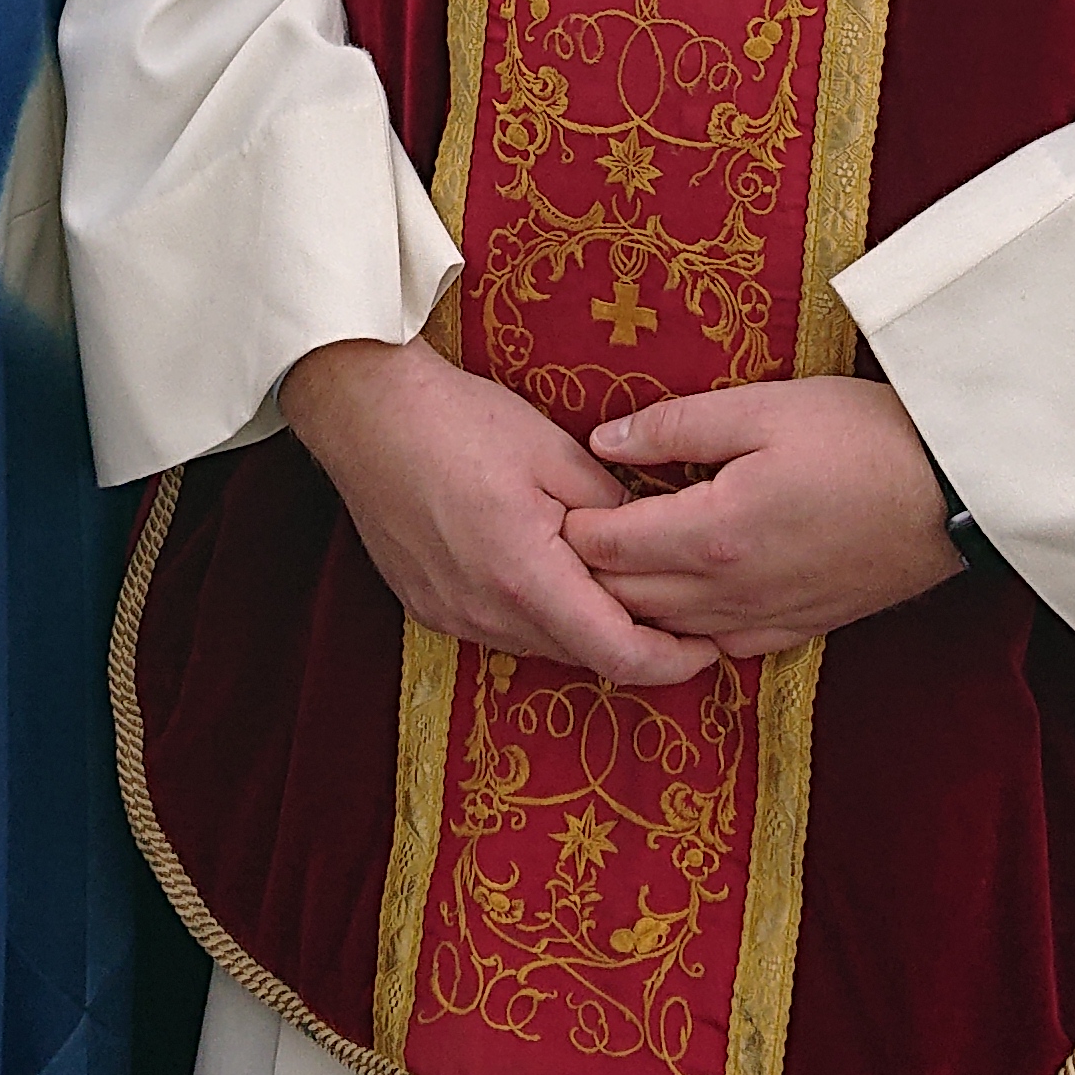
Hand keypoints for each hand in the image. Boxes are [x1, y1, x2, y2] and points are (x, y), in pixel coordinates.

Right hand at [283, 339, 717, 689]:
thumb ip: (614, 511)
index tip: (709, 645)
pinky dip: (540, 614)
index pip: (619, 656)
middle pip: (583, 655)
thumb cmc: (460, 421)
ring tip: (617, 583)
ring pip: (543, 644)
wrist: (366, 412)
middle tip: (677, 607)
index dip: (674, 662)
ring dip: (584, 626)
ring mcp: (452, 615)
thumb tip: (656, 543)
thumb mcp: (557, 453)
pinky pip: (503, 629)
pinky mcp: (429, 607)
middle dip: (635, 639)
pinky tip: (551, 573)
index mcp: (526, 577)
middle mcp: (487, 613)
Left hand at [560, 377, 969, 657]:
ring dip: (629, 605)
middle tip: (565, 535)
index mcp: (709, 535)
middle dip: (584, 571)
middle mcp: (728, 593)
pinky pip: (719, 646)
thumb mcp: (764, 408)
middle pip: (624, 600)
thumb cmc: (863, 438)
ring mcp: (765, 619)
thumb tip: (603, 441)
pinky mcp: (799, 629)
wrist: (955, 493)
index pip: (604, 547)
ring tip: (610, 566)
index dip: (568, 524)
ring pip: (667, 632)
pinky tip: (682, 601)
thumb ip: (675, 427)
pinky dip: (685, 630)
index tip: (553, 498)